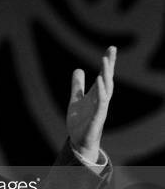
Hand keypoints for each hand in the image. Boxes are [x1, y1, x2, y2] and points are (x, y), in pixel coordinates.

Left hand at [66, 46, 115, 162]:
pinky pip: (102, 103)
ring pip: (107, 89)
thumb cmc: (80, 121)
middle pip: (108, 79)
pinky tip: (99, 81)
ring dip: (106, 75)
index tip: (111, 48)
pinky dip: (101, 91)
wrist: (78, 140)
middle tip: (112, 49)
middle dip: (109, 64)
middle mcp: (101, 99)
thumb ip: (77, 86)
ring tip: (105, 61)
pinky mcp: (97, 117)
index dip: (108, 63)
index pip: (104, 76)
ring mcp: (101, 108)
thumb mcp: (75, 99)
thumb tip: (78, 69)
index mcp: (96, 94)